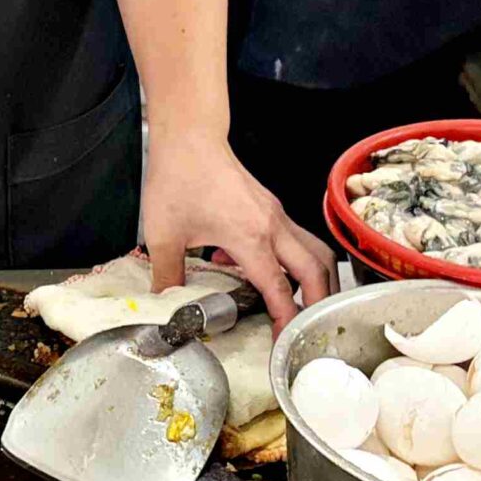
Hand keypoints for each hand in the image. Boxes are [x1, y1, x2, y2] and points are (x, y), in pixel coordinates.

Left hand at [141, 127, 332, 329]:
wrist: (190, 138)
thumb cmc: (179, 178)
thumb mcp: (163, 234)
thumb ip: (167, 274)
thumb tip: (165, 302)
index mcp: (250, 237)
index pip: (279, 289)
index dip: (284, 320)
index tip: (283, 343)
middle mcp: (273, 226)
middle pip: (316, 271)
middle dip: (317, 304)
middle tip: (306, 329)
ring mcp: (276, 214)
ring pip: (315, 252)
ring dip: (315, 281)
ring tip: (301, 305)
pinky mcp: (270, 207)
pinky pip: (296, 239)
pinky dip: (293, 260)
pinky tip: (261, 268)